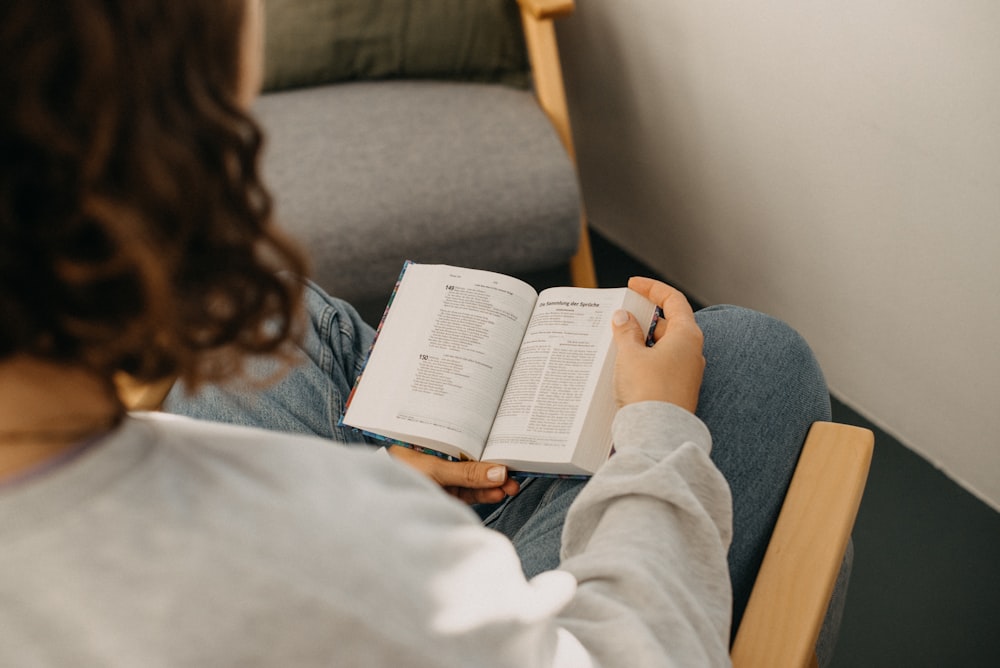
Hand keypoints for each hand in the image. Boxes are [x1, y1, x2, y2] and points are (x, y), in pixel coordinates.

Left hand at [388, 446, 520, 503]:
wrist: (377, 515)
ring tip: (510, 486)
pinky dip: (482, 494)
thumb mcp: (434, 471)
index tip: (505, 445)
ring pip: (471, 479)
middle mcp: (435, 456)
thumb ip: (466, 474)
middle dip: (492, 467)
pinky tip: (497, 493)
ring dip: (491, 484)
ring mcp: (440, 476)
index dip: (484, 440)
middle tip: (513, 472)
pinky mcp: (444, 495)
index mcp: (427, 440)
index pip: (461, 434)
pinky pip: (468, 493)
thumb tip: (500, 472)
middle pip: (470, 459)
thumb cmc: (397, 478)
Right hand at [611, 277, 704, 412]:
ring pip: (663, 347)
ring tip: (616, 341)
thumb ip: (625, 331)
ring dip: (642, 341)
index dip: (652, 288)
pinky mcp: (678, 390)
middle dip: (643, 318)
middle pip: (668, 324)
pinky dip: (645, 359)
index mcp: (686, 335)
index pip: (673, 300)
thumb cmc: (647, 390)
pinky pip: (661, 366)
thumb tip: (623, 317)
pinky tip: (625, 364)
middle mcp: (692, 352)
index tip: (633, 284)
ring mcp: (687, 373)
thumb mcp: (630, 354)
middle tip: (619, 317)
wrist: (657, 434)